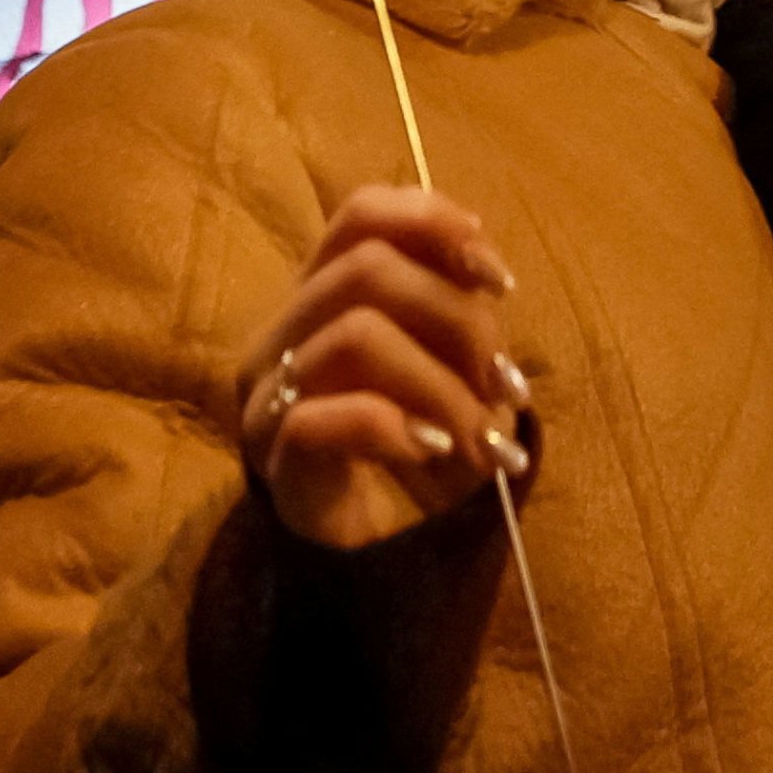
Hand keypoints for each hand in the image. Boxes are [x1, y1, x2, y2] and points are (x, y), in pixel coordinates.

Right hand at [233, 185, 526, 550]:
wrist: (367, 559)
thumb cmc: (412, 446)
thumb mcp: (447, 366)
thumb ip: (456, 311)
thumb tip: (490, 279)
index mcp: (320, 292)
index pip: (362, 214)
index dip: (433, 224)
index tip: (497, 278)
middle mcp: (281, 328)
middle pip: (369, 268)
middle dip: (459, 321)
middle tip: (504, 386)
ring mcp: (268, 392)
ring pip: (356, 336)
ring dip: (442, 386)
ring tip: (480, 439)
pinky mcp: (270, 458)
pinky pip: (319, 417)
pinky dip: (391, 427)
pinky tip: (429, 449)